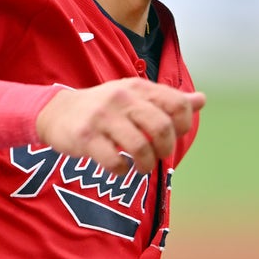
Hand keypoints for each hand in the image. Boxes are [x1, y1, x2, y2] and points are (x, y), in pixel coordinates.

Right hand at [35, 78, 205, 175]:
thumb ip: (168, 100)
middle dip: (166, 148)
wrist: (57, 112)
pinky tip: (120, 168)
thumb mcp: (135, 96)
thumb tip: (201, 100)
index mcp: (138, 88)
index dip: (183, 125)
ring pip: (139, 147)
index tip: (173, 135)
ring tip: (141, 167)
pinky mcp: (86, 138)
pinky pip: (114, 161)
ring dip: (146, 164)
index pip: (177, 104)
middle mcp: (122, 99)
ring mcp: (103, 118)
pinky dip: (122, 170)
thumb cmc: (105, 108)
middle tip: (159, 155)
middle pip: (162, 126)